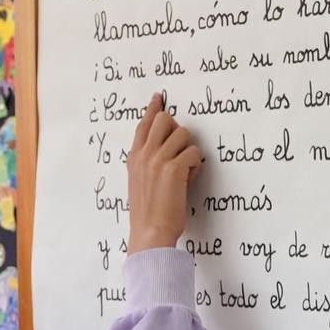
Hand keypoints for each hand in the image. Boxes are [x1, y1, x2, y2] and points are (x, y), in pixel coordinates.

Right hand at [127, 94, 202, 252]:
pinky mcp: (173, 168)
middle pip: (165, 119)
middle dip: (178, 130)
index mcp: (133, 157)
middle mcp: (143, 154)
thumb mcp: (138, 182)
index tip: (158, 97)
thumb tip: (163, 148)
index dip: (152, 109)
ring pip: (183, 134)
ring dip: (189, 151)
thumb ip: (145, 163)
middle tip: (180, 148)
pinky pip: (194, 153)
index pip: (143, 125)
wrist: (150, 232)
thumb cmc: (147, 213)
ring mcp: (157, 160)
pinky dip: (195, 166)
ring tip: (184, 171)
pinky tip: (189, 180)